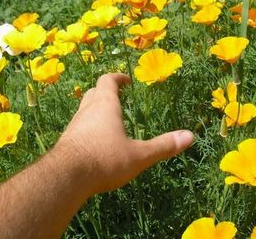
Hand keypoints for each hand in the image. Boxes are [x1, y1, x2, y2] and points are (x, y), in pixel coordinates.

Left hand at [56, 73, 193, 195]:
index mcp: (105, 106)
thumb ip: (163, 146)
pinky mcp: (66, 141)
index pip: (108, 80)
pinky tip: (96, 142)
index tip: (127, 81)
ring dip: (96, 110)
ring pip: (84, 109)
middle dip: (106, 91)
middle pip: (94, 92)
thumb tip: (190, 136)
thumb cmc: (105, 159)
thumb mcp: (139, 155)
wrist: (66, 177)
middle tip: (118, 97)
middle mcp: (87, 111)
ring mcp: (74, 126)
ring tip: (109, 120)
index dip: (117, 78)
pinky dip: (88, 127)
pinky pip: (78, 127)